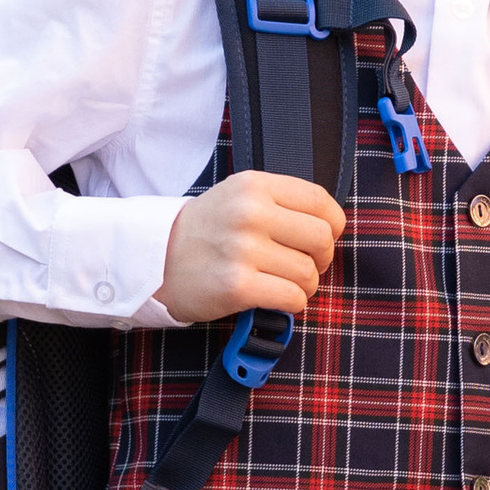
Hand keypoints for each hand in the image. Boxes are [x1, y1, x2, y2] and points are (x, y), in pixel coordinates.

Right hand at [159, 169, 346, 325]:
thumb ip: (281, 202)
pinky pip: (292, 298)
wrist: (156, 259)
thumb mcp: (239, 196)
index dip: (333, 225)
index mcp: (255, 186)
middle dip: (321, 258)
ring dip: (304, 285)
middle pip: (321, 239)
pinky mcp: (237, 285)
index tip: (324, 238)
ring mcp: (243, 250)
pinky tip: (274, 298)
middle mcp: (250, 213)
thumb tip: (330, 226)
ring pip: (308, 274)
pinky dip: (291, 303)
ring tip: (283, 283)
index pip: (320, 201)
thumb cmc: (206, 230)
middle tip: (305, 265)